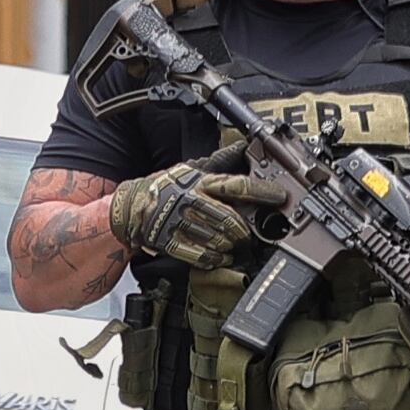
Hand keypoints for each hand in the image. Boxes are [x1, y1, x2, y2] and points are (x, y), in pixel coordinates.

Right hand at [110, 150, 285, 269]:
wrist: (129, 208)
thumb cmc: (166, 188)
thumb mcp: (190, 171)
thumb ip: (217, 168)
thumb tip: (244, 151)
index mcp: (198, 181)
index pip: (235, 185)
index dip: (261, 192)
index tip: (280, 197)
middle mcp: (189, 200)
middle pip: (228, 219)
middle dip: (244, 230)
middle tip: (250, 234)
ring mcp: (179, 223)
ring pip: (217, 239)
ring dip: (233, 245)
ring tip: (237, 245)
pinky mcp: (170, 242)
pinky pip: (201, 256)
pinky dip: (216, 258)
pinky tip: (222, 255)